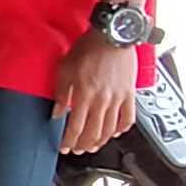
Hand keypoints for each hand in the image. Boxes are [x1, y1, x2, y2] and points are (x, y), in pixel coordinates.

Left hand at [53, 32, 139, 154]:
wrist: (112, 35)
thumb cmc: (89, 47)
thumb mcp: (65, 68)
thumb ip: (61, 93)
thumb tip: (57, 112)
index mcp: (84, 95)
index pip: (75, 127)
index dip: (69, 141)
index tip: (64, 147)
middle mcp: (102, 100)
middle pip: (92, 133)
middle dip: (83, 145)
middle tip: (77, 149)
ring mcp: (118, 99)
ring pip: (110, 130)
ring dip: (100, 142)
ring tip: (93, 146)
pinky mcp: (129, 94)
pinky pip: (128, 118)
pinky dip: (122, 129)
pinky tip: (116, 132)